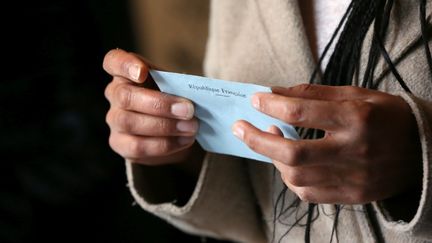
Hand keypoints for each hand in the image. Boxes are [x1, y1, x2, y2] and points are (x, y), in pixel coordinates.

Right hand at [103, 49, 200, 165]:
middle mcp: (115, 95)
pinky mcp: (120, 144)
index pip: (114, 61)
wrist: (172, 129)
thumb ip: (179, 85)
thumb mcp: (175, 86)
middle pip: (125, 96)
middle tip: (189, 110)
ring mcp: (115, 120)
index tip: (143, 72)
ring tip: (191, 127)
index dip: (125, 65)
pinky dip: (165, 144)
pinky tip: (184, 139)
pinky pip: (138, 146)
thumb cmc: (172, 99)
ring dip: (165, 126)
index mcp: (126, 73)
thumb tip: (196, 93)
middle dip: (160, 104)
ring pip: (130, 123)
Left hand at [232, 84, 421, 203]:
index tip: (255, 100)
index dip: (271, 105)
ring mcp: (353, 178)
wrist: (423, 151)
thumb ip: (313, 93)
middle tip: (240, 127)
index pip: (301, 113)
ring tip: (268, 140)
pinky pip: (308, 193)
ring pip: (296, 177)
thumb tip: (274, 92)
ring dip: (273, 158)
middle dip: (257, 140)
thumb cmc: (386, 116)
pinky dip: (290, 177)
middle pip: (292, 153)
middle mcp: (354, 150)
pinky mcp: (350, 195)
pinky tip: (288, 163)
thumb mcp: (356, 94)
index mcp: (357, 118)